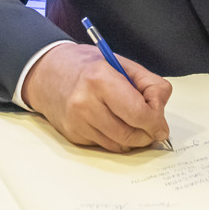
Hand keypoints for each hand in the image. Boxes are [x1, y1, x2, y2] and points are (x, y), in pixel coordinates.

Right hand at [21, 42, 171, 152]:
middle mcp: (86, 103)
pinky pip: (105, 146)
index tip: (161, 125)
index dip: (156, 123)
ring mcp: (77, 122)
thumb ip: (149, 84)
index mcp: (101, 79)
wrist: (47, 73)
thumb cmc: (86, 66)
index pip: (139, 113)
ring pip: (119, 145)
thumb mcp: (121, 64)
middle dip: (147, 135)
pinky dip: (115, 139)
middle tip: (152, 128)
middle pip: (130, 134)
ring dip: (132, 140)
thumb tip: (160, 110)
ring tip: (132, 124)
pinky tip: (111, 123)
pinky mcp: (73, 135)